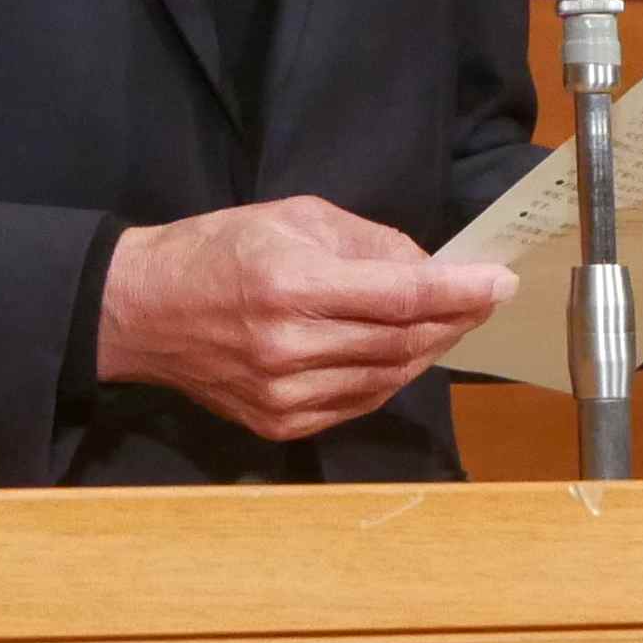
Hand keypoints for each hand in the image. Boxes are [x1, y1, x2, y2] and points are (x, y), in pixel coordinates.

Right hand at [96, 197, 518, 442]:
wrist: (142, 311)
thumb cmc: (217, 250)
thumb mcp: (291, 218)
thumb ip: (366, 241)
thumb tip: (428, 266)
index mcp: (290, 284)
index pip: (401, 296)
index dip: (460, 290)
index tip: (500, 281)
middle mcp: (288, 347)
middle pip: (402, 341)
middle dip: (455, 318)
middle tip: (483, 299)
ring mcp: (283, 395)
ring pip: (387, 377)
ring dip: (428, 350)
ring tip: (447, 322)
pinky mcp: (278, 424)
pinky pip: (358, 403)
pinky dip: (389, 377)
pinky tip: (400, 352)